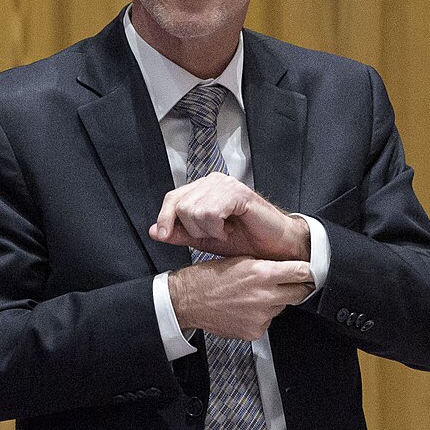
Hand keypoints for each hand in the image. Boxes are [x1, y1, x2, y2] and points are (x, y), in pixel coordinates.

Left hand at [150, 172, 309, 259]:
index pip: (173, 198)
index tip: (162, 235)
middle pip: (180, 205)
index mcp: (204, 189)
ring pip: (193, 209)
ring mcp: (226, 184)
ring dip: (207, 230)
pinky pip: (210, 212)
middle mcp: (213, 181)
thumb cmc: (245, 240)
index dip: (164, 217)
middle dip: (193, 229)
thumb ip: (180, 234)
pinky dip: (217, 227)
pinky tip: (230, 229)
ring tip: (225, 231)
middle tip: (215, 234)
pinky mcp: (238, 192)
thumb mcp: (205, 240)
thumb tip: (154, 231)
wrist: (275, 248)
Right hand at [168, 256, 315, 339]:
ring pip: (281, 308)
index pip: (302, 273)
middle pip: (299, 293)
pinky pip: (267, 322)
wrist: (188, 300)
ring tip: (253, 297)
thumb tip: (285, 267)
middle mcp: (265, 296)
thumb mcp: (240, 260)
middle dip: (297, 288)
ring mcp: (261, 316)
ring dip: (274, 302)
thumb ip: (265, 264)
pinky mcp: (255, 331)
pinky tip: (245, 309)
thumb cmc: (209, 279)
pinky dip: (261, 317)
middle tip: (288, 285)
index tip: (308, 273)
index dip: (306, 272)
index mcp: (262, 273)